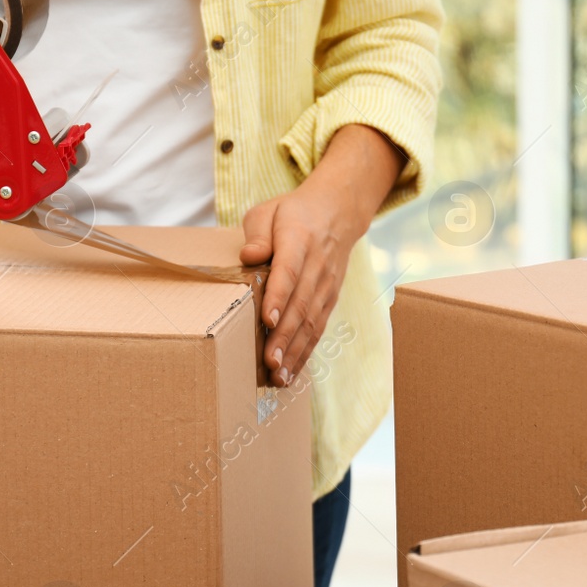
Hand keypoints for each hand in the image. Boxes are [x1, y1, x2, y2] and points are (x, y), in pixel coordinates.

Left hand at [240, 124, 403, 385]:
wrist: (338, 212)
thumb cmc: (292, 213)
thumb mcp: (268, 210)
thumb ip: (257, 232)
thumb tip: (249, 256)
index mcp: (299, 241)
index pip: (289, 271)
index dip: (279, 296)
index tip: (267, 319)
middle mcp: (317, 267)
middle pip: (301, 305)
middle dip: (285, 336)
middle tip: (269, 362)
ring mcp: (326, 286)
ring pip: (311, 322)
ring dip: (295, 351)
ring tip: (278, 376)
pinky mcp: (329, 299)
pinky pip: (318, 328)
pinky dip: (305, 352)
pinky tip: (291, 373)